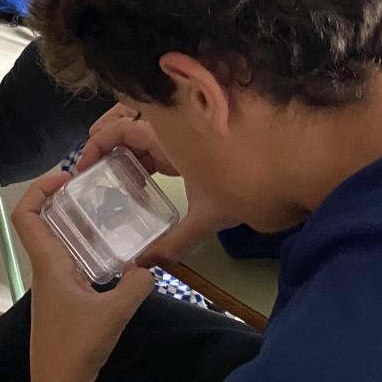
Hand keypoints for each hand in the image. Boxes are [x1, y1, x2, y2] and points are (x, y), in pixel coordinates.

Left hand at [14, 172, 156, 381]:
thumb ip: (137, 284)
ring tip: (107, 216)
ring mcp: (51, 287)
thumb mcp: (116, 312)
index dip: (40, 189)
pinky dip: (83, 250)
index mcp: (48, 265)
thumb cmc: (78, 346)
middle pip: (42, 223)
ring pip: (56, 244)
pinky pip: (68, 262)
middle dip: (64, 201)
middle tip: (95, 191)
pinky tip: (111, 256)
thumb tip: (150, 265)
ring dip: (74, 226)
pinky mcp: (61, 301)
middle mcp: (45, 270)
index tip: (67, 178)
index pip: (26, 215)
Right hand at [79, 106, 242, 265]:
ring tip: (110, 167)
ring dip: (125, 140)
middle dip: (107, 134)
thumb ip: (176, 241)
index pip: (124, 127)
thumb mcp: (209, 216)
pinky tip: (142, 174)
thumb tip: (145, 264)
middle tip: (91, 164)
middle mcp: (178, 127)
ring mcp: (190, 131)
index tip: (86, 167)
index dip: (99, 142)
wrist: (295, 168)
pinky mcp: (199, 140)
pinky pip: (163, 136)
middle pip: (132, 117)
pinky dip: (146, 149)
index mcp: (174, 136)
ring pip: (147, 124)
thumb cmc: (253, 185)